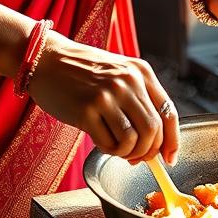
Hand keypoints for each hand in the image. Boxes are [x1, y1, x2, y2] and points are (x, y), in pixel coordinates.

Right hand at [28, 32, 179, 165]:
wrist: (45, 59)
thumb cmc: (81, 71)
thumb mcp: (117, 73)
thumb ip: (138, 98)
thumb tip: (156, 142)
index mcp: (140, 71)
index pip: (168, 112)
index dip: (172, 141)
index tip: (168, 158)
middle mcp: (127, 80)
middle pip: (154, 132)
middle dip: (147, 152)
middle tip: (134, 157)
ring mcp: (107, 95)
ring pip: (134, 142)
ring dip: (126, 153)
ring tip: (113, 145)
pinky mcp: (87, 110)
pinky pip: (110, 145)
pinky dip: (108, 150)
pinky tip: (98, 138)